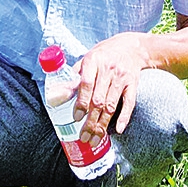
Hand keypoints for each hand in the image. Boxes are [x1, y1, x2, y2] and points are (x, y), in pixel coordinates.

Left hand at [73, 34, 150, 148]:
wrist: (133, 47)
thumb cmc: (104, 55)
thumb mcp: (87, 60)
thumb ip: (73, 78)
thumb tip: (55, 97)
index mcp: (93, 61)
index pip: (86, 84)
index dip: (81, 102)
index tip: (76, 117)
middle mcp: (108, 69)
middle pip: (98, 99)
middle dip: (90, 121)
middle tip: (83, 137)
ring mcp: (122, 77)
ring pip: (111, 105)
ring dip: (102, 124)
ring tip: (94, 139)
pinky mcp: (133, 84)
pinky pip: (129, 102)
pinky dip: (124, 117)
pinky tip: (118, 129)